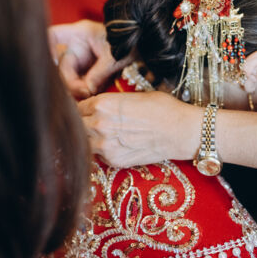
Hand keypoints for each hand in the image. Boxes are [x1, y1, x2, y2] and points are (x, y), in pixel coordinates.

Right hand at [49, 20, 128, 98]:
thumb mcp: (115, 57)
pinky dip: (84, 92)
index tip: (45, 63)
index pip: (52, 35)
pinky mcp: (87, 72)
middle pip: (62, 66)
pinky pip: (79, 83)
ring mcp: (81, 59)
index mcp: (80, 34)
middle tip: (84, 93)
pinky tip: (90, 97)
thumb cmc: (130, 43)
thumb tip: (84, 92)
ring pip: (69, 78)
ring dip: (77, 90)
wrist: (145, 47)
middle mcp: (76, 46)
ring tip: (89, 97)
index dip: (43, 47)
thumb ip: (98, 74)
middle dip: (71, 82)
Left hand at [78, 91, 201, 167]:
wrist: (180, 130)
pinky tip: (115, 143)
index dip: (80, 108)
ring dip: (88, 138)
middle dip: (80, 123)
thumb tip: (94, 106)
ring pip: (83, 142)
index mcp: (102, 104)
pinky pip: (98, 155)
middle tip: (89, 121)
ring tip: (103, 133)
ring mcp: (105, 146)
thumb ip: (109, 102)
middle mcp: (99, 125)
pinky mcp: (114, 161)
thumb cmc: (161, 107)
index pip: (76, 106)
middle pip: (76, 125)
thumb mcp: (131, 96)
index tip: (84, 110)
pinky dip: (102, 150)